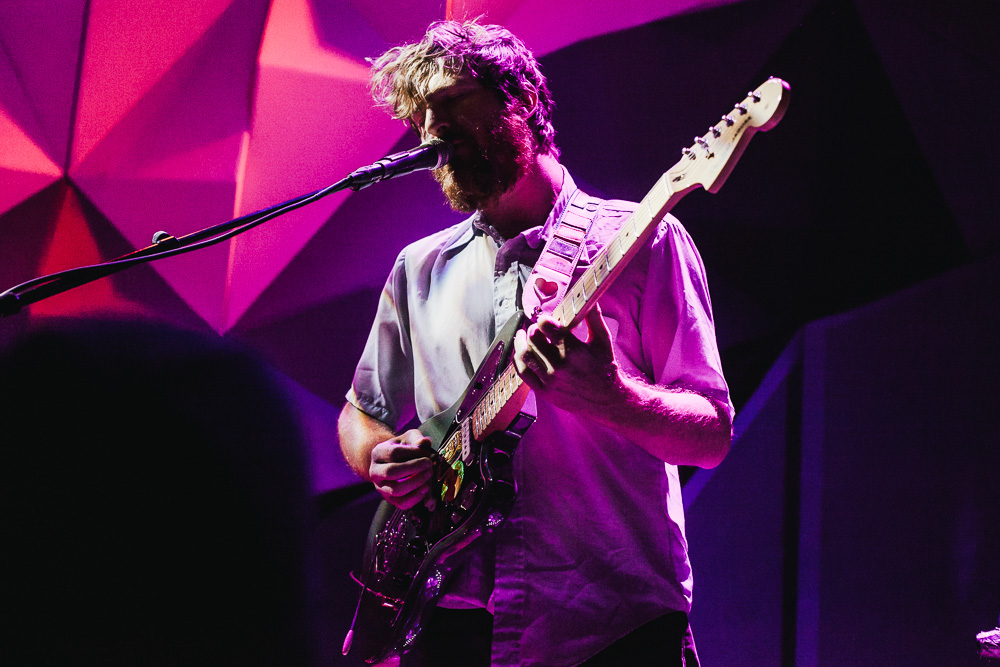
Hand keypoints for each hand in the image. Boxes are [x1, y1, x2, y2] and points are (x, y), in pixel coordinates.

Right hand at [369, 428, 433, 508]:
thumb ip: (416, 437)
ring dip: (416, 482)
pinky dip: (416, 497)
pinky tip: (426, 487)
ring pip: (395, 490)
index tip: (426, 451)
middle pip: (391, 472)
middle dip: (413, 468)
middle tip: (428, 463)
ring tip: (429, 474)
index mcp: (377, 453)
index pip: (393, 453)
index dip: (412, 452)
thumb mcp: (408, 438)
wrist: (396, 463)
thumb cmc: (404, 448)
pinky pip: (402, 503)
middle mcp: (375, 472)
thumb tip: (424, 442)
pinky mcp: (390, 500)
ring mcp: (381, 488)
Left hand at [512, 304, 621, 418]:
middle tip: (535, 328)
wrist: (607, 400)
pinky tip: (521, 353)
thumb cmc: (605, 367)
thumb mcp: (603, 340)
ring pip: (525, 356)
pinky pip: (524, 374)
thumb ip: (593, 317)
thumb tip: (589, 296)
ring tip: (523, 336)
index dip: (543, 320)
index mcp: (574, 351)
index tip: (545, 319)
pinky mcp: (546, 393)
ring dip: (520, 343)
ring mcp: (551, 381)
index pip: (547, 327)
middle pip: (533, 340)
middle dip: (532, 330)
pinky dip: (518, 361)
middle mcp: (561, 366)